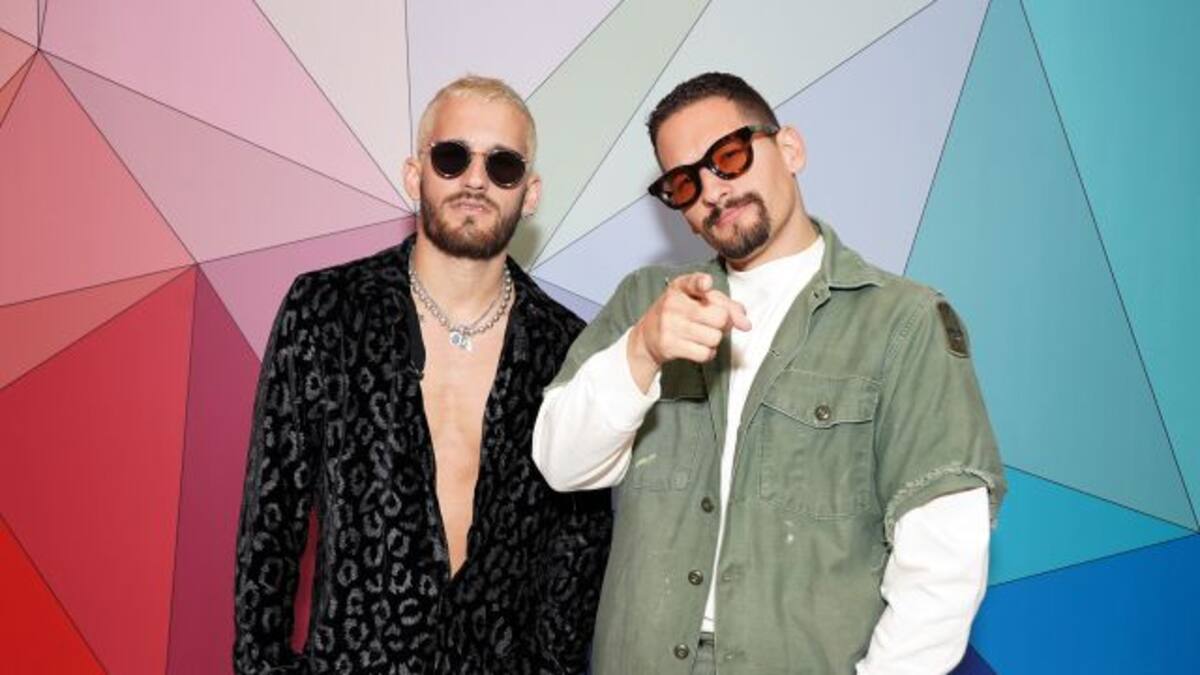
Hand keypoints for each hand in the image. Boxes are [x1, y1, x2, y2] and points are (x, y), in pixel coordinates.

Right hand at [626, 272, 750, 391]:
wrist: (647, 336)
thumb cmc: (679, 315)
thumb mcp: (698, 300)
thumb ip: (727, 306)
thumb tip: (746, 324)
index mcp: (680, 286)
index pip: (693, 282)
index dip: (702, 283)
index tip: (706, 284)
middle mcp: (673, 304)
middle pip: (719, 317)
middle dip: (723, 324)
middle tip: (713, 324)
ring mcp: (670, 325)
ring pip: (714, 337)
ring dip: (714, 340)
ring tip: (702, 335)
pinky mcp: (669, 345)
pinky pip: (705, 353)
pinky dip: (707, 353)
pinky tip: (697, 346)